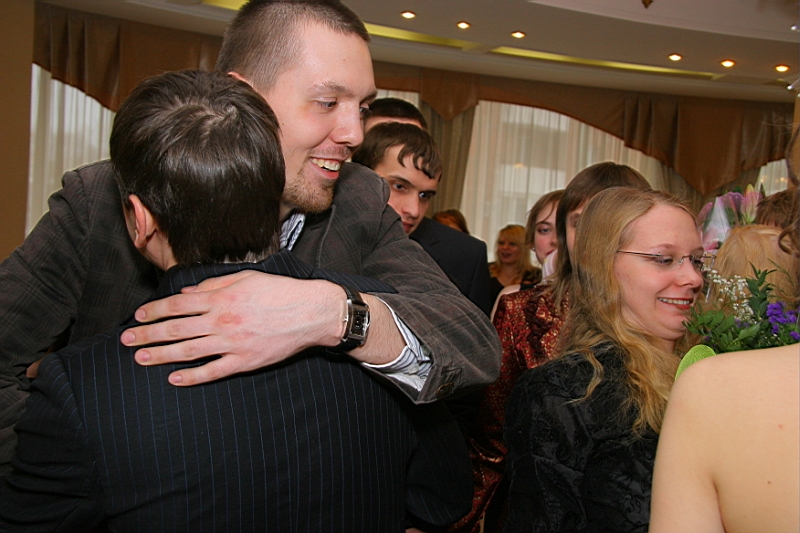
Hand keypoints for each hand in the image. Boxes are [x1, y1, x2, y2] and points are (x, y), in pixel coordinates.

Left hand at [121, 271, 344, 385]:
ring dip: (162, 355)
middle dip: (148, 334)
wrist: (310, 312)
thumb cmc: (279, 292)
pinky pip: (213, 370)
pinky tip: (174, 378)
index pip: (178, 305)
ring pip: (189, 350)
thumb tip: (188, 293)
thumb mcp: (246, 278)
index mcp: (221, 298)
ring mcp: (233, 343)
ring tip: (141, 358)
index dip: (155, 311)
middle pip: (176, 328)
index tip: (138, 317)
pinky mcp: (245, 361)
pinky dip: (192, 376)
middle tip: (126, 340)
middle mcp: (222, 320)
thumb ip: (214, 286)